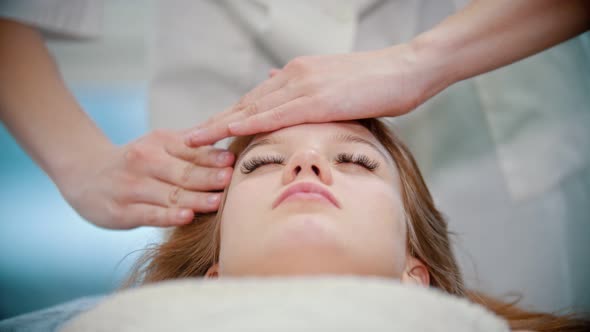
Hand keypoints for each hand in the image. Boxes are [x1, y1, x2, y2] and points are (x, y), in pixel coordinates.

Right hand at [58, 129, 233, 228]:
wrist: (83, 173)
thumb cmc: (136, 161)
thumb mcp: (159, 144)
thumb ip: (192, 143)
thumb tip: (231, 130)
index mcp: (159, 143)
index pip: (191, 150)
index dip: (213, 156)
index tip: (233, 160)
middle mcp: (144, 161)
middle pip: (183, 172)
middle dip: (209, 177)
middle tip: (232, 180)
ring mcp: (131, 187)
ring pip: (169, 194)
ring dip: (195, 198)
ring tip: (217, 202)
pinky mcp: (121, 211)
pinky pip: (150, 214)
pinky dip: (169, 216)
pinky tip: (186, 217)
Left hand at [185, 44, 438, 145]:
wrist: (409, 69)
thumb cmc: (379, 83)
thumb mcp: (338, 86)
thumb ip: (308, 90)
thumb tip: (278, 84)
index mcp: (299, 74)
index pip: (257, 99)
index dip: (230, 116)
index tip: (209, 131)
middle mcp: (294, 75)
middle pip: (246, 103)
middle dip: (216, 121)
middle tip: (188, 138)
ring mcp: (304, 84)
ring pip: (253, 108)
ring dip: (221, 124)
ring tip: (194, 139)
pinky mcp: (318, 98)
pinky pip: (276, 114)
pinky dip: (249, 124)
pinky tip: (229, 132)